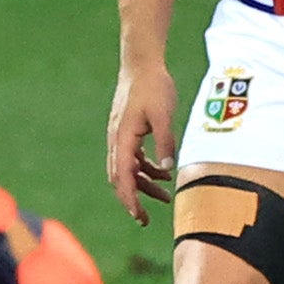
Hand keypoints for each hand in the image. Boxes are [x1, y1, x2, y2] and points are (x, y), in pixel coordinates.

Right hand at [108, 60, 179, 222]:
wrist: (142, 63)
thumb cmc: (153, 86)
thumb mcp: (163, 115)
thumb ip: (165, 143)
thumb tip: (166, 171)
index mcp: (123, 138)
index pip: (122, 176)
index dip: (129, 199)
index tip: (138, 217)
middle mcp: (117, 140)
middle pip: (120, 178)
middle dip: (132, 200)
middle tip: (145, 220)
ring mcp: (121, 136)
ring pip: (127, 170)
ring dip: (143, 186)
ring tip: (165, 198)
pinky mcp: (128, 131)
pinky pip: (133, 158)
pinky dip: (146, 170)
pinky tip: (163, 175)